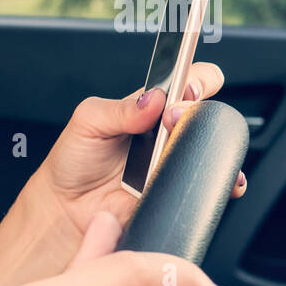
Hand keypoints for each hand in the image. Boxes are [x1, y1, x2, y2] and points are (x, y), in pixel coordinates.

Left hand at [29, 62, 246, 245]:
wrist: (67, 206)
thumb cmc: (75, 160)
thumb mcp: (87, 122)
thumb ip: (118, 109)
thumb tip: (152, 99)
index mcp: (151, 107)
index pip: (189, 80)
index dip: (197, 79)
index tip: (186, 89)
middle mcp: (169, 131)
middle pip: (207, 112)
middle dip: (197, 113)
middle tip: (170, 121)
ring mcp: (176, 160)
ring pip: (216, 148)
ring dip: (214, 146)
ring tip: (180, 150)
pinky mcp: (177, 189)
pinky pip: (208, 183)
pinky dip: (218, 181)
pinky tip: (204, 177)